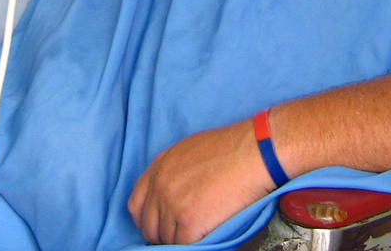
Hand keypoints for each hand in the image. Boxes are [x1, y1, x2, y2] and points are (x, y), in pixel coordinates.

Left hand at [128, 120, 274, 245]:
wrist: (254, 152)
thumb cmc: (230, 148)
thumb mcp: (189, 150)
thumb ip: (172, 173)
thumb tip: (172, 194)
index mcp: (158, 168)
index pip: (136, 205)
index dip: (147, 220)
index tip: (158, 227)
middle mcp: (160, 186)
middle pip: (149, 226)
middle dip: (162, 234)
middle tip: (181, 234)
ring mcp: (172, 205)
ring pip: (168, 238)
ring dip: (181, 239)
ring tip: (199, 232)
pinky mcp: (189, 222)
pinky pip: (184, 245)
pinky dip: (195, 244)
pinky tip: (206, 235)